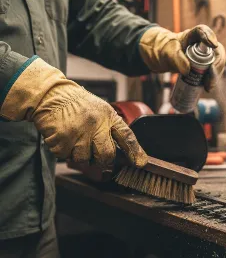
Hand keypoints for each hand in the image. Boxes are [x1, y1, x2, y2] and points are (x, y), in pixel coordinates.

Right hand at [1, 58, 147, 166]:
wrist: (51, 94)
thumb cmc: (78, 104)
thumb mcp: (101, 109)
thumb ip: (110, 128)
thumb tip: (122, 153)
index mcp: (108, 116)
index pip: (127, 136)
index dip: (135, 152)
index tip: (140, 163)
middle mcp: (95, 125)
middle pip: (107, 156)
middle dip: (103, 160)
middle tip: (95, 153)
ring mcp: (78, 133)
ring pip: (85, 160)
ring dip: (80, 154)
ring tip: (75, 139)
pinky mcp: (62, 140)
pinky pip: (66, 157)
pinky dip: (65, 151)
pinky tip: (64, 137)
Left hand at [139, 24, 225, 90]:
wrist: (163, 57)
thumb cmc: (165, 50)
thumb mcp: (168, 53)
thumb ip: (176, 58)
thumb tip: (187, 70)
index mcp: (192, 35)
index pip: (203, 31)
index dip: (210, 36)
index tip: (213, 45)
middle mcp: (203, 44)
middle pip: (217, 51)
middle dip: (217, 64)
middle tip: (210, 77)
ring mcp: (206, 55)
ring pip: (218, 63)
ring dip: (216, 75)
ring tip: (208, 86)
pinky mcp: (206, 65)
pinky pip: (214, 71)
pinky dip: (213, 79)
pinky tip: (208, 88)